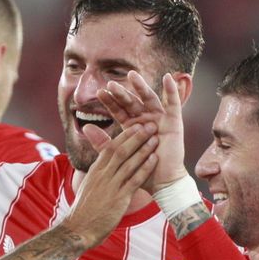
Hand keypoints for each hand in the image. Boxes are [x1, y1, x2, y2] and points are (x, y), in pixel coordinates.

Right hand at [61, 123, 157, 244]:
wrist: (78, 229)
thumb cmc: (84, 211)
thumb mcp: (89, 187)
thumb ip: (98, 175)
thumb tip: (104, 167)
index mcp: (95, 171)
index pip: (110, 147)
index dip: (124, 136)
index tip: (136, 126)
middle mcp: (102, 175)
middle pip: (120, 150)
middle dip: (136, 136)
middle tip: (149, 125)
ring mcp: (110, 186)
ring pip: (128, 162)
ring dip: (143, 149)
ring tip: (156, 138)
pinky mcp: (118, 198)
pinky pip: (134, 180)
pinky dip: (145, 168)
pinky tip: (154, 160)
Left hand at [92, 71, 185, 189]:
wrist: (161, 183)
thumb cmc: (140, 172)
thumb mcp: (118, 155)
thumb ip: (103, 142)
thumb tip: (84, 127)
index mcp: (132, 127)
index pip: (119, 111)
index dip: (110, 102)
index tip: (99, 93)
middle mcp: (146, 120)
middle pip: (132, 102)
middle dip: (122, 93)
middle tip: (111, 84)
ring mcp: (160, 120)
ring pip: (150, 99)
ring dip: (141, 87)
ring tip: (132, 76)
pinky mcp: (174, 122)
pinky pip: (174, 104)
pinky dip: (172, 90)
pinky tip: (168, 77)